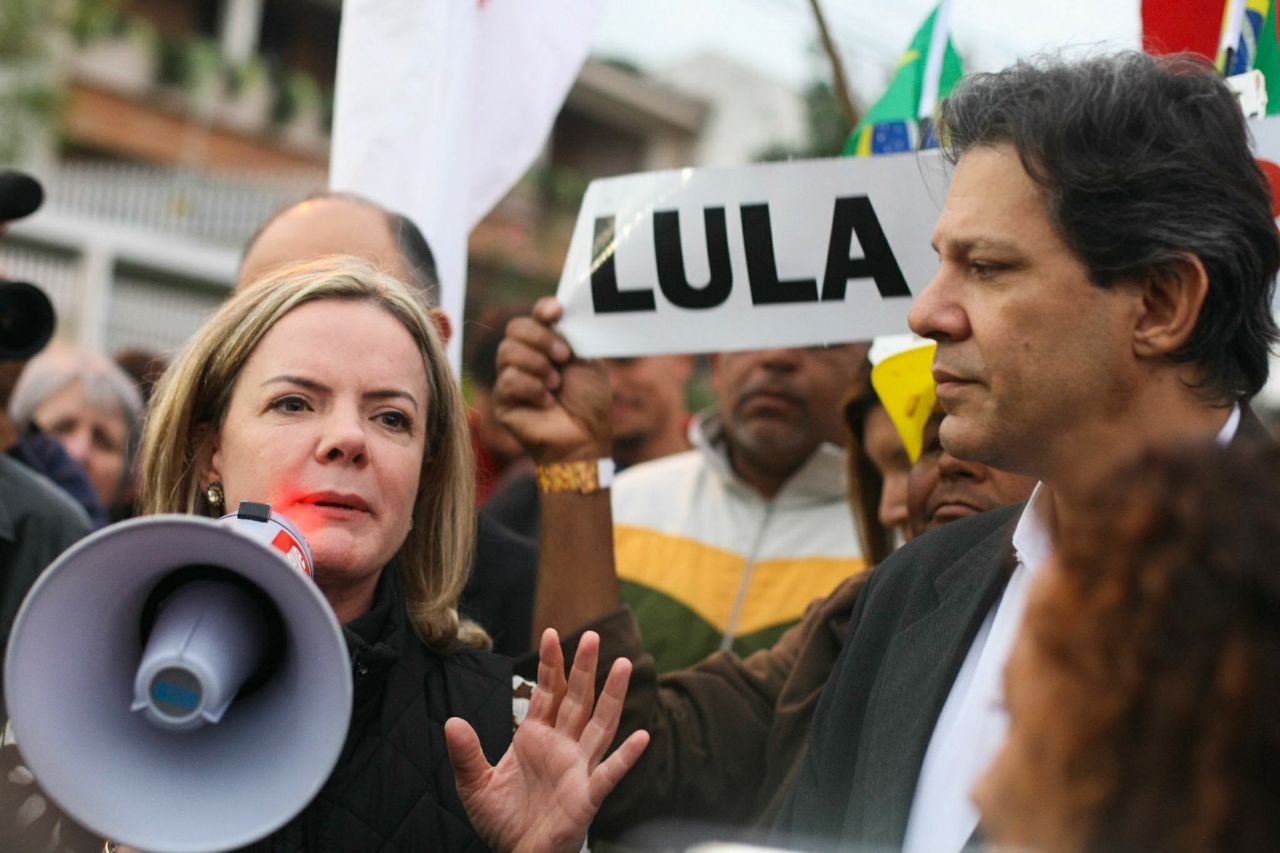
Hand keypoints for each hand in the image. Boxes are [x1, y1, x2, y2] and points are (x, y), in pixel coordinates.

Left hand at [445, 629, 648, 852]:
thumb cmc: (503, 820)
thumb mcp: (475, 785)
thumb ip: (466, 754)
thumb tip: (451, 722)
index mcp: (535, 737)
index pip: (547, 692)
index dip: (550, 664)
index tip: (551, 633)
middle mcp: (562, 746)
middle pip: (577, 699)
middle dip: (584, 668)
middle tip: (593, 635)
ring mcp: (578, 768)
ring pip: (600, 725)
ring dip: (612, 696)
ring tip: (624, 665)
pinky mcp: (587, 796)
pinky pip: (610, 773)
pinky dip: (626, 757)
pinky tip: (642, 737)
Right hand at [494, 298, 612, 463]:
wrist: (586, 436)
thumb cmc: (589, 403)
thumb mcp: (587, 361)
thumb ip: (571, 336)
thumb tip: (558, 312)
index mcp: (547, 344)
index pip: (535, 315)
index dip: (543, 309)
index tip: (557, 312)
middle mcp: (525, 357)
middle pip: (515, 327)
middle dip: (542, 338)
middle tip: (564, 356)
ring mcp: (511, 377)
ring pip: (507, 351)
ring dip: (538, 365)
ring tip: (556, 384)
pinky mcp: (503, 400)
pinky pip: (509, 379)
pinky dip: (532, 388)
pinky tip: (547, 402)